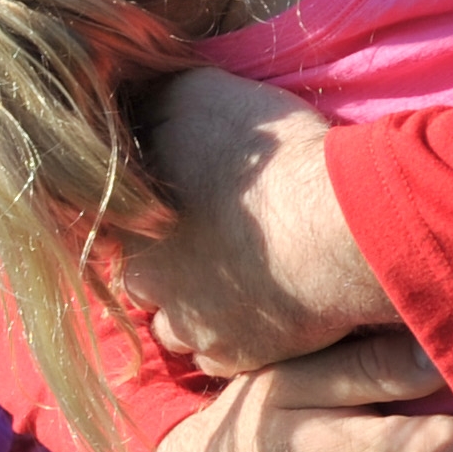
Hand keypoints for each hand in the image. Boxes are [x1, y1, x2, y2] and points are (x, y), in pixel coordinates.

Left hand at [117, 72, 391, 374]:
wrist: (336, 229)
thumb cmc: (268, 161)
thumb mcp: (198, 95)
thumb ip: (156, 102)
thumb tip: (137, 100)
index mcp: (130, 222)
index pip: (116, 222)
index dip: (147, 209)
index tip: (179, 199)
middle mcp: (149, 283)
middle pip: (144, 277)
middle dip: (168, 263)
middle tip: (210, 239)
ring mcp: (193, 327)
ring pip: (177, 324)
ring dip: (196, 305)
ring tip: (238, 279)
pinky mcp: (238, 357)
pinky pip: (220, 355)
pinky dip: (235, 336)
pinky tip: (261, 309)